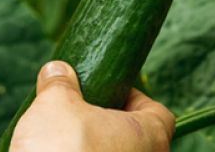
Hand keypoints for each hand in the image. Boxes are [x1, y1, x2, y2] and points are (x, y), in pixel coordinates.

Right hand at [11, 62, 173, 151]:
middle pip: (137, 139)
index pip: (159, 114)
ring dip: (97, 148)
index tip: (107, 90)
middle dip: (110, 124)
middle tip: (81, 112)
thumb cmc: (61, 150)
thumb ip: (60, 83)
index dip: (134, 97)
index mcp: (149, 137)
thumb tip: (57, 71)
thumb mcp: (55, 103)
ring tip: (65, 137)